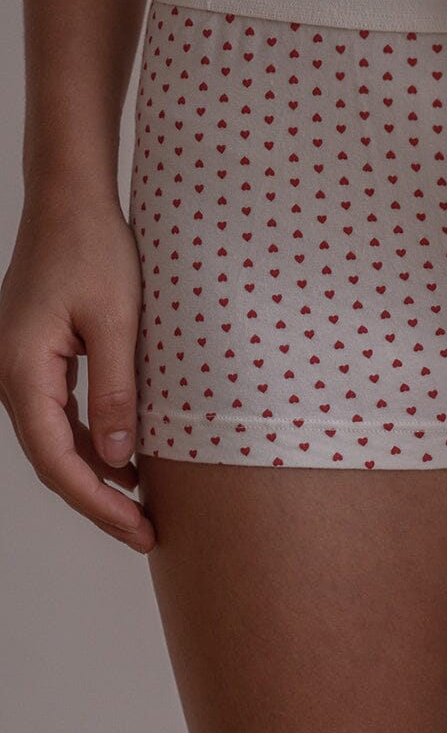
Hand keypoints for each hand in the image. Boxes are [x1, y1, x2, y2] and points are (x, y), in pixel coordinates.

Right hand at [0, 189, 155, 552]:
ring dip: (94, 474)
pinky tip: (125, 457)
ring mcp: (18, 366)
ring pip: (53, 439)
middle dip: (98, 500)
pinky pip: (57, 413)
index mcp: (23, 371)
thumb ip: (117, 393)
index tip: (139, 530)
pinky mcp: (34, 355)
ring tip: (141, 505)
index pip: (57, 461)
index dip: (98, 504)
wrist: (69, 200)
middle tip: (147, 532)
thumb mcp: (118, 322)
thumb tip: (117, 462)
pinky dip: (89, 441)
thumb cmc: (95, 249)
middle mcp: (10, 376)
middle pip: (51, 459)